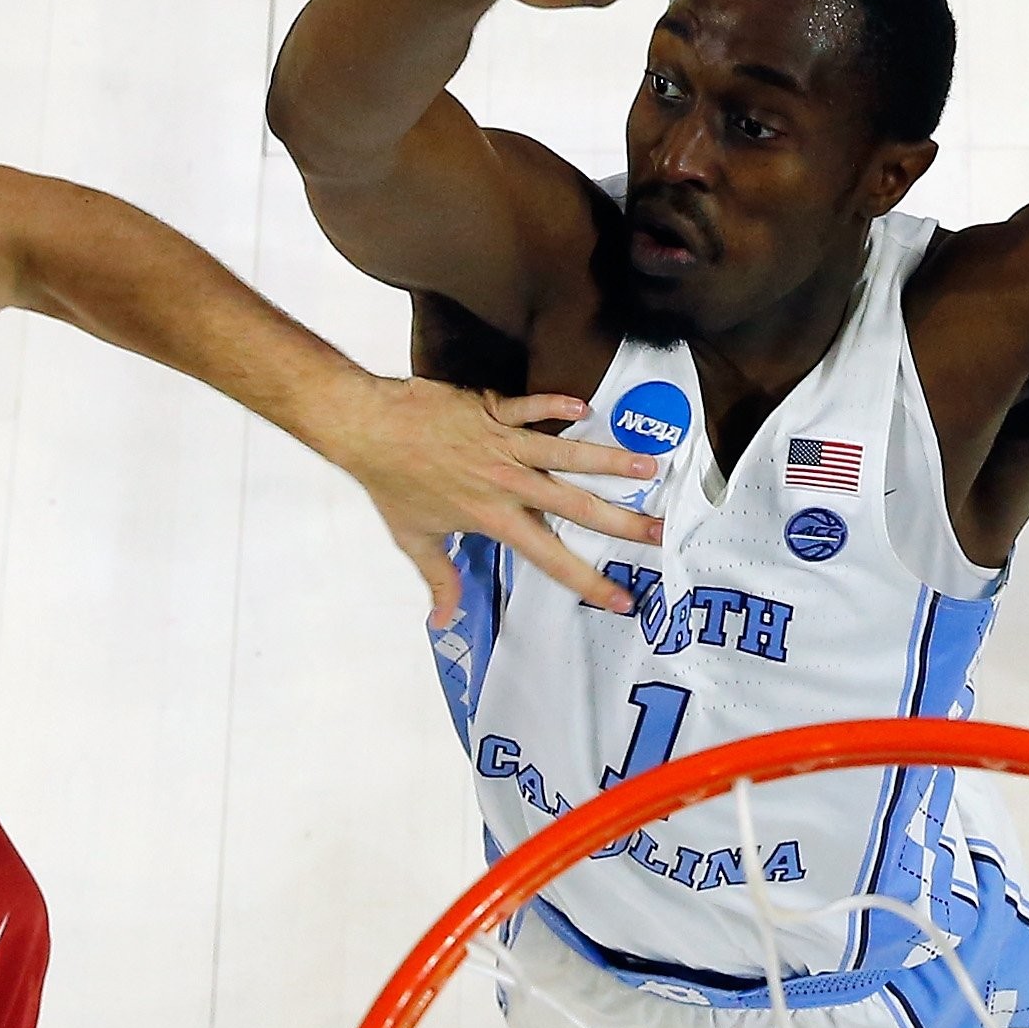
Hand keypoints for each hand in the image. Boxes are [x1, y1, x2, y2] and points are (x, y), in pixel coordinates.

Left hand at [313, 379, 664, 621]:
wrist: (368, 429)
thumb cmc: (390, 485)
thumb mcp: (413, 539)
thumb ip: (438, 578)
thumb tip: (442, 622)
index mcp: (492, 518)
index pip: (550, 557)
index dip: (588, 581)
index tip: (621, 599)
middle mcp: (506, 483)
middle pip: (574, 505)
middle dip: (621, 521)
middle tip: (660, 531)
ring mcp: (502, 443)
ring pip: (565, 453)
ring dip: (608, 460)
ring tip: (649, 465)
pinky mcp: (492, 410)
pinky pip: (531, 407)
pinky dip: (557, 405)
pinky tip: (586, 407)